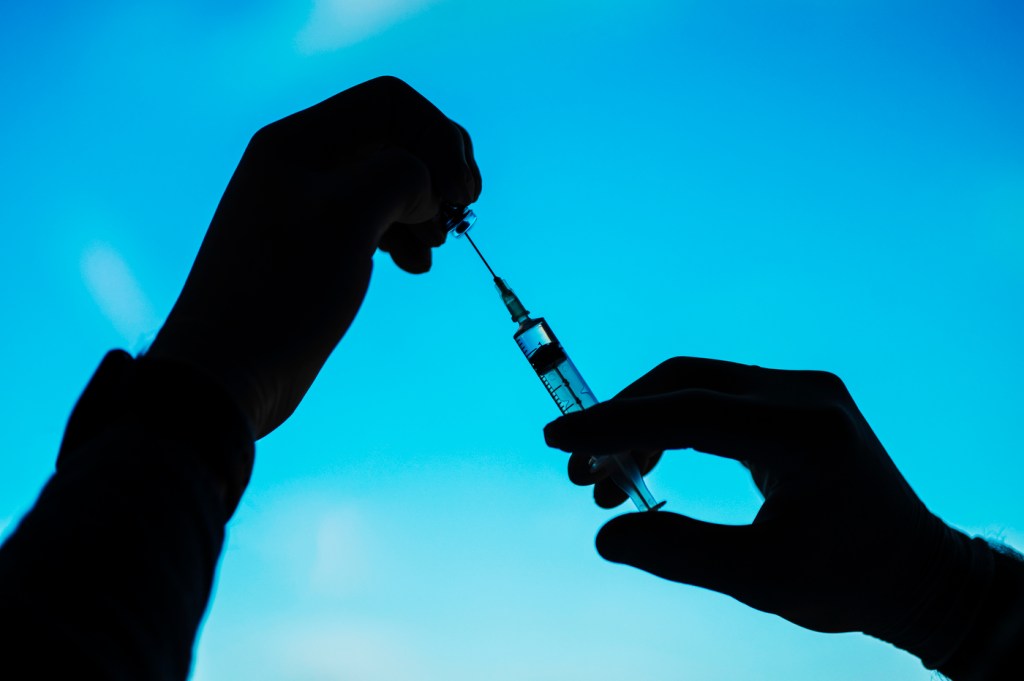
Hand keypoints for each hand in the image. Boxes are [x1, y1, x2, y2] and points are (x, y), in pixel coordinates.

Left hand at [147, 76, 481, 437]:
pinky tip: (415, 266)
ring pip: (388, 182)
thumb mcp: (350, 216)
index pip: (390, 104)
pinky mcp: (317, 248)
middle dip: (436, 171)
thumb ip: (400, 176)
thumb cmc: (283, 290)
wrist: (228, 371)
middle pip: (393, 138)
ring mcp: (309, 208)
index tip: (459, 193)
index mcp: (299, 142)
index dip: (438, 136)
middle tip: (458, 213)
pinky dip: (405, 236)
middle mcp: (302, 166)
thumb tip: (422, 191)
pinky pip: (375, 222)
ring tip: (434, 247)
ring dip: (425, 207)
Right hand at [544, 357, 990, 666]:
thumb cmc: (848, 581)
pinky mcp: (795, 400)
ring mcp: (802, 390)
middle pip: (684, 382)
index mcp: (803, 433)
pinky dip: (674, 426)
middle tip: (583, 475)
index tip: (557, 438)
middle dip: (622, 423)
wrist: (917, 572)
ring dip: (643, 425)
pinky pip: (717, 397)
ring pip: (695, 385)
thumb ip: (678, 552)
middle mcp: (804, 394)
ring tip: (610, 483)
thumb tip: (605, 534)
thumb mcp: (760, 578)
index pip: (688, 412)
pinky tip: (650, 466)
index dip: (614, 424)